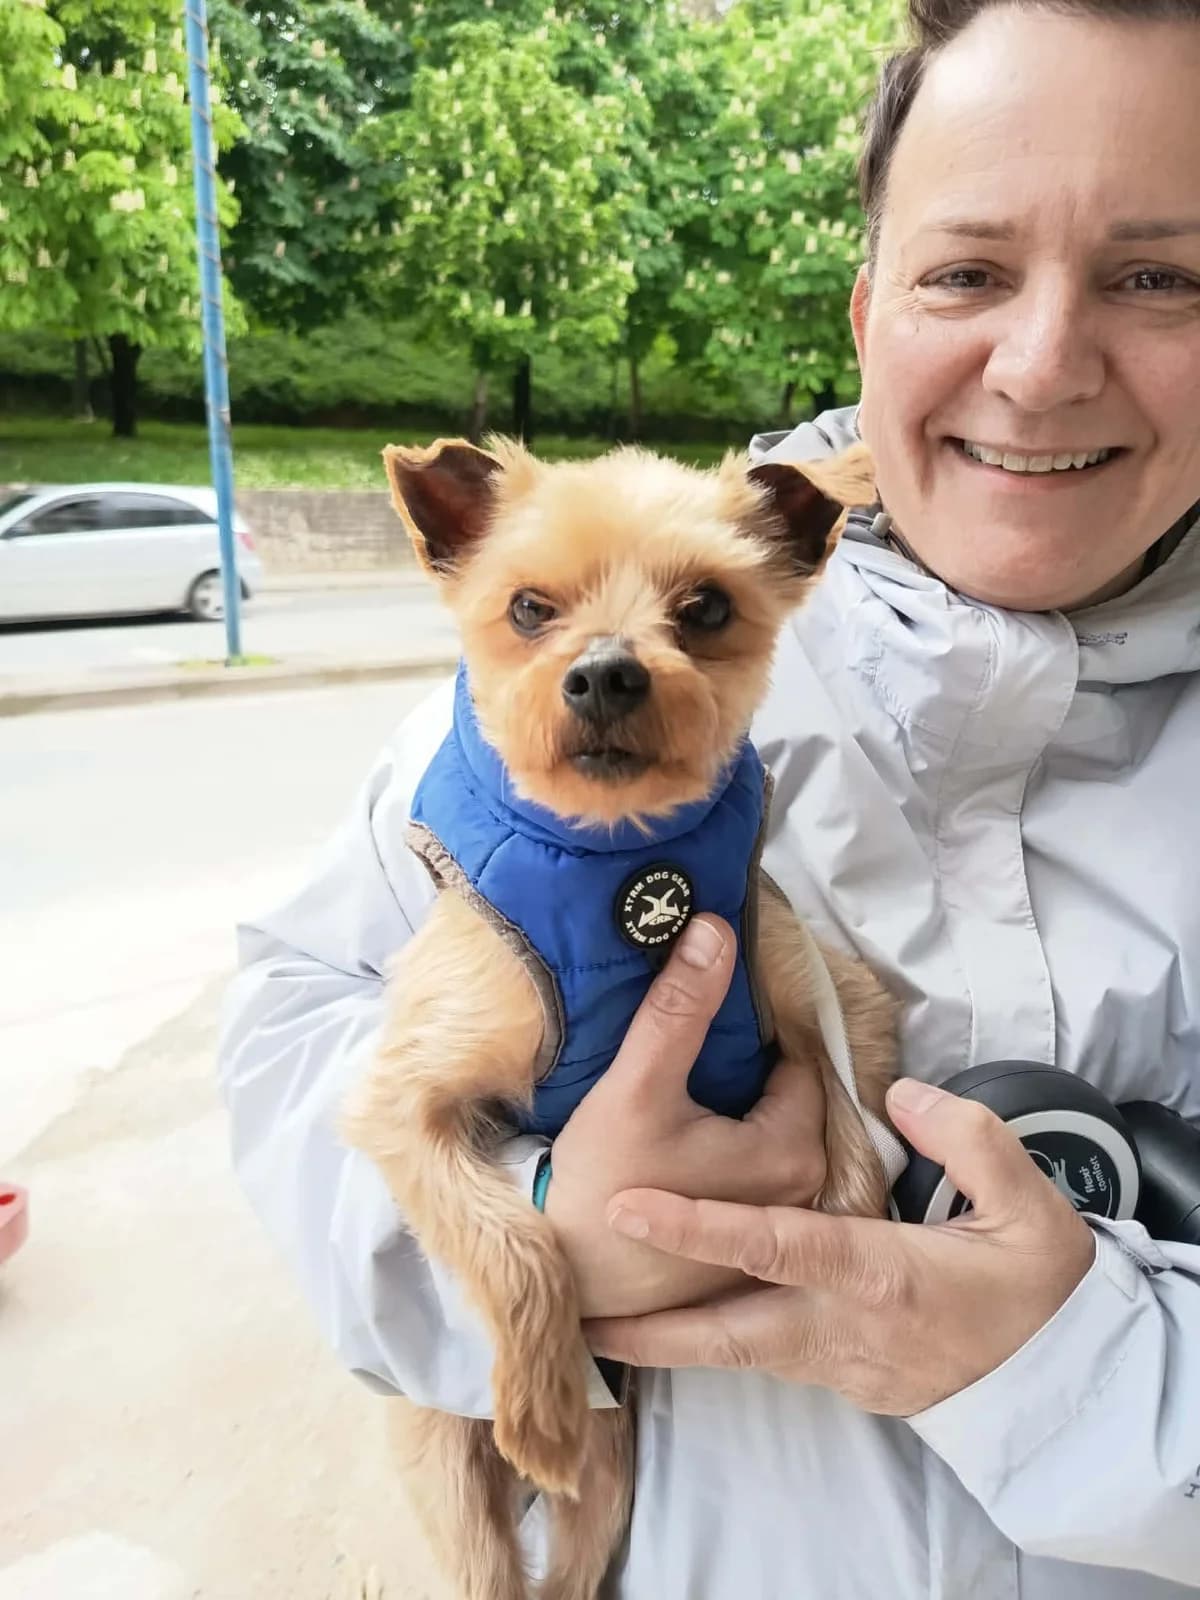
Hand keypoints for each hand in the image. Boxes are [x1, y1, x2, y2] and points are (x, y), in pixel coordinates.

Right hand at [545, 914, 828, 1319]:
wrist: (562, 1280)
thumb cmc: (601, 1185)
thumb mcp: (638, 1085)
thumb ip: (680, 1007)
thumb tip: (716, 927)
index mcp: (795, 1151)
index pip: (794, 1060)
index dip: (751, 1030)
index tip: (708, 1017)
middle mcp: (804, 1192)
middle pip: (781, 1098)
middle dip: (743, 1070)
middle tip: (686, 1057)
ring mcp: (777, 1226)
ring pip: (763, 1133)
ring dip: (732, 1109)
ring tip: (677, 1094)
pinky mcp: (745, 1248)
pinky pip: (747, 1173)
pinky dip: (722, 1150)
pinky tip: (676, 1143)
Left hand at [585, 1077, 1096, 1414]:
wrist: (1067, 1389)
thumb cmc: (1043, 1291)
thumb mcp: (1031, 1208)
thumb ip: (966, 1140)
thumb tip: (900, 1095)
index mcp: (880, 1278)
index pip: (774, 1246)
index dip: (698, 1225)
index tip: (630, 1207)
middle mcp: (842, 1330)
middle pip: (728, 1334)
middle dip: (651, 1328)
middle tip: (579, 1315)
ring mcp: (838, 1366)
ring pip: (737, 1353)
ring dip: (671, 1344)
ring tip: (601, 1325)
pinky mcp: (842, 1381)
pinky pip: (765, 1358)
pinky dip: (718, 1343)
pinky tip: (681, 1323)